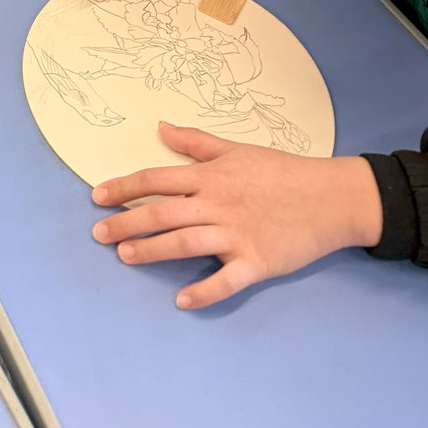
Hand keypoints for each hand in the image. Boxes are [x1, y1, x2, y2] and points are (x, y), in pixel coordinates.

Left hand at [92, 124, 384, 308]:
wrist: (330, 197)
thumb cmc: (281, 171)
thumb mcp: (236, 149)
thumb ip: (195, 142)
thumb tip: (160, 127)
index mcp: (210, 176)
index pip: (156, 179)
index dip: (123, 188)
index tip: (97, 197)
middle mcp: (217, 204)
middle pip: (162, 213)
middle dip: (126, 222)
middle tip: (98, 235)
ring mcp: (236, 234)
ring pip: (185, 243)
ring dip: (152, 251)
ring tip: (126, 256)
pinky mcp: (257, 262)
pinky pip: (226, 280)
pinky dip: (204, 291)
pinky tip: (182, 300)